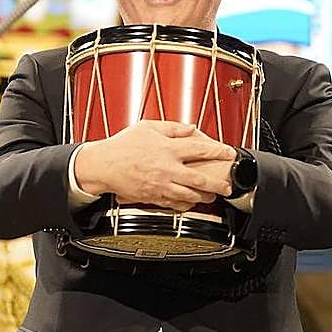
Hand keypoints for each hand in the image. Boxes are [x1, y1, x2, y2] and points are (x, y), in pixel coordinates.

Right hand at [72, 121, 235, 210]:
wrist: (103, 165)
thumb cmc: (122, 146)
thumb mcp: (148, 127)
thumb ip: (173, 128)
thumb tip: (192, 128)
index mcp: (167, 149)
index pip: (199, 149)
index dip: (218, 151)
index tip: (229, 153)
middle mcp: (166, 168)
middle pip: (199, 179)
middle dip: (217, 184)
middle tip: (227, 186)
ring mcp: (160, 185)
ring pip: (189, 195)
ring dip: (204, 197)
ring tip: (212, 196)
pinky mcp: (153, 197)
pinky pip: (173, 204)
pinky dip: (185, 204)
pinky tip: (191, 202)